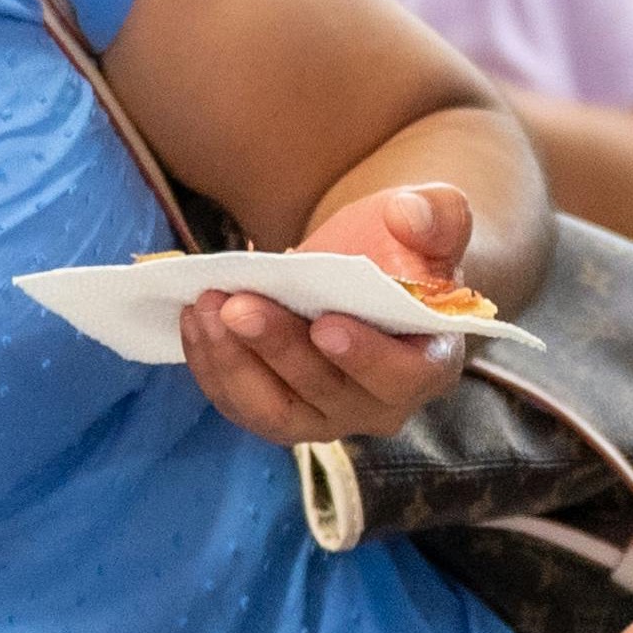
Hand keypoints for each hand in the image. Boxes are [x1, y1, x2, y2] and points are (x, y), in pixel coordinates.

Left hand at [184, 180, 477, 446]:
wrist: (363, 266)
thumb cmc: (404, 246)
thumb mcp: (434, 217)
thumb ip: (436, 215)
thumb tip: (408, 216)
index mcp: (429, 363)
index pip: (404, 376)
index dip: (365, 357)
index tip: (325, 325)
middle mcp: (380, 406)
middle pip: (326, 391)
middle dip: (277, 346)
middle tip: (237, 303)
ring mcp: (327, 417)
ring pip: (275, 410)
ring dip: (233, 362)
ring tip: (206, 306)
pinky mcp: (280, 413)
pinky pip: (241, 404)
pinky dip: (213, 367)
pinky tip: (195, 320)